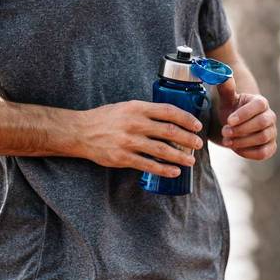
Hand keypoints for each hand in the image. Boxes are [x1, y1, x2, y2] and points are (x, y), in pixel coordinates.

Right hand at [77, 100, 203, 177]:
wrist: (81, 132)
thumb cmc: (106, 118)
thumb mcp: (126, 107)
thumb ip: (146, 112)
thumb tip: (170, 119)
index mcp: (137, 108)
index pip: (168, 111)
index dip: (186, 118)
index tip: (197, 125)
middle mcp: (135, 123)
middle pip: (169, 131)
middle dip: (187, 138)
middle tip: (198, 144)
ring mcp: (129, 141)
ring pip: (162, 150)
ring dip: (180, 156)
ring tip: (190, 161)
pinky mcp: (123, 158)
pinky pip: (149, 165)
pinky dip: (164, 169)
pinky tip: (174, 171)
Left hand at [216, 76, 276, 160]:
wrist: (236, 124)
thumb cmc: (232, 109)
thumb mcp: (227, 99)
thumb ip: (226, 88)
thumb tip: (223, 76)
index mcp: (261, 102)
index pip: (258, 106)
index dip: (244, 114)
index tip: (228, 120)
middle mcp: (270, 116)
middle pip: (262, 123)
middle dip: (242, 129)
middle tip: (224, 132)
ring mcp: (272, 132)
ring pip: (263, 138)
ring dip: (243, 141)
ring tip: (227, 141)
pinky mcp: (271, 147)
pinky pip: (265, 152)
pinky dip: (249, 153)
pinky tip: (236, 149)